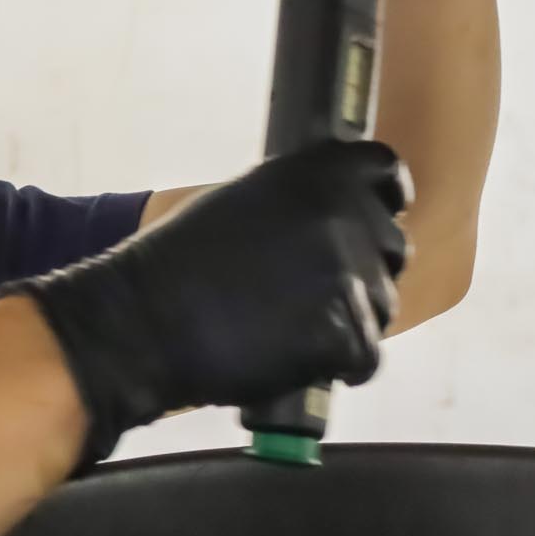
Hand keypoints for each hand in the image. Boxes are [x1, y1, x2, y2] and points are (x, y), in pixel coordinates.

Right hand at [0, 140, 410, 464]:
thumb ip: (298, 201)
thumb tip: (341, 212)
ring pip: (382, 304)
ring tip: (288, 324)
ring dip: (349, 319)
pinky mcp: (348, 333)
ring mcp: (348, 273)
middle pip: (392, 244)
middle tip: (308, 289)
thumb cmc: (178, 263)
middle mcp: (340, 213)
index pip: (385, 172)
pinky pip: (367, 355)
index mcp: (311, 172)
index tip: (378, 214)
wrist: (141, 323)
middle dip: (363, 268)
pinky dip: (337, 364)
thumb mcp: (239, 203)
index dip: (384, 196)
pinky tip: (291, 355)